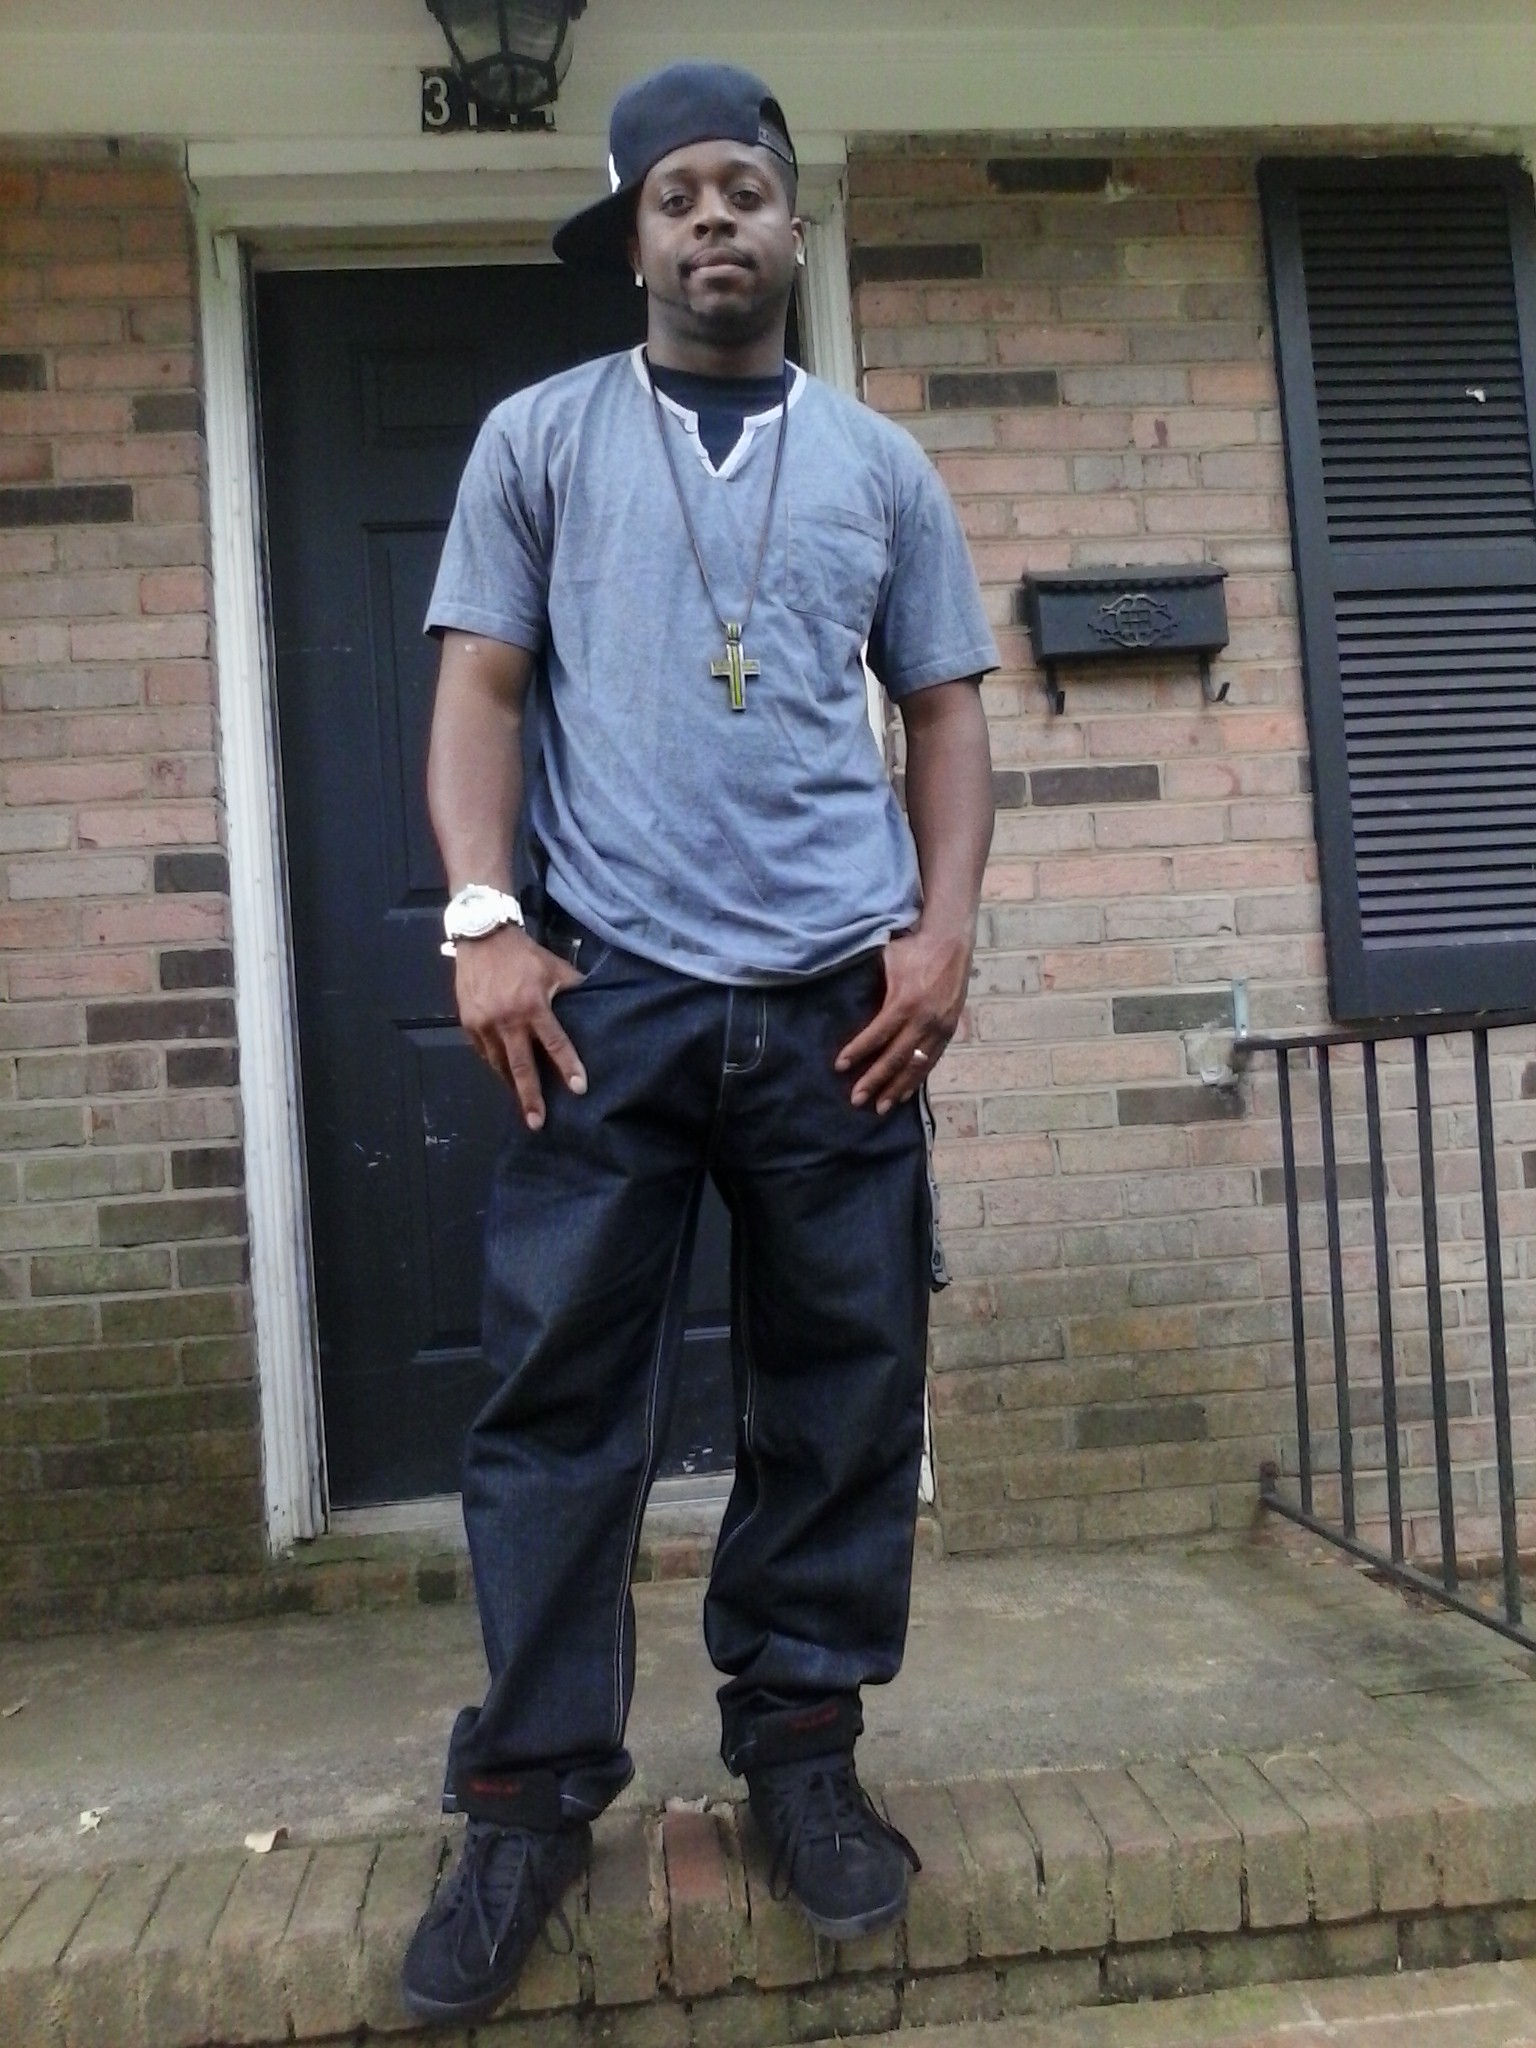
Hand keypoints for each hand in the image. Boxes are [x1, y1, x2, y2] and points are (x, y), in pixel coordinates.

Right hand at [453, 925, 587, 1130]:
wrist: (482, 936)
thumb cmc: (524, 955)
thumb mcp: (555, 969)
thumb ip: (574, 990)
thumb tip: (600, 1004)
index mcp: (532, 1005)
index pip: (554, 1043)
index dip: (568, 1066)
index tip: (579, 1088)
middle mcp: (507, 1019)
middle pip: (520, 1066)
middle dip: (530, 1097)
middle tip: (537, 1123)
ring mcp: (484, 1024)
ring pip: (499, 1065)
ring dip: (512, 1087)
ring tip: (524, 1107)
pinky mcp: (468, 1024)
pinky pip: (484, 1053)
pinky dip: (496, 1067)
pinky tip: (506, 1078)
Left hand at [835, 926, 971, 1113]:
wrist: (952, 942)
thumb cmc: (913, 948)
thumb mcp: (887, 961)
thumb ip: (871, 984)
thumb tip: (845, 999)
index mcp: (906, 1001)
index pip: (878, 1034)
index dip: (858, 1052)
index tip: (839, 1066)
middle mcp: (924, 1019)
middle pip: (895, 1057)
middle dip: (875, 1080)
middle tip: (856, 1099)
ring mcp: (939, 1027)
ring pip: (916, 1065)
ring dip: (896, 1088)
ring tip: (879, 1108)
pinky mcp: (949, 1031)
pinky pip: (931, 1061)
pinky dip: (916, 1080)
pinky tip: (903, 1094)